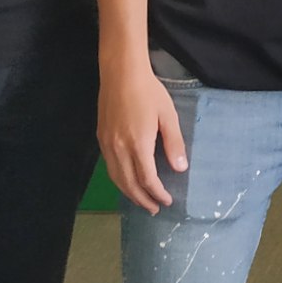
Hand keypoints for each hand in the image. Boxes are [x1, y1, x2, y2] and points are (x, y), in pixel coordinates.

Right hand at [98, 58, 186, 214]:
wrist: (121, 73)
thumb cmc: (149, 92)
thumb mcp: (168, 116)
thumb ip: (174, 143)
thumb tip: (180, 169)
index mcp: (138, 144)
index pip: (147, 179)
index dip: (157, 193)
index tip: (167, 201)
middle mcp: (119, 149)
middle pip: (129, 184)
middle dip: (142, 199)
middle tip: (154, 209)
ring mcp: (107, 144)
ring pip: (116, 178)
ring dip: (129, 193)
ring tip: (142, 201)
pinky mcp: (101, 138)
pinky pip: (109, 167)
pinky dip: (119, 180)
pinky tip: (127, 181)